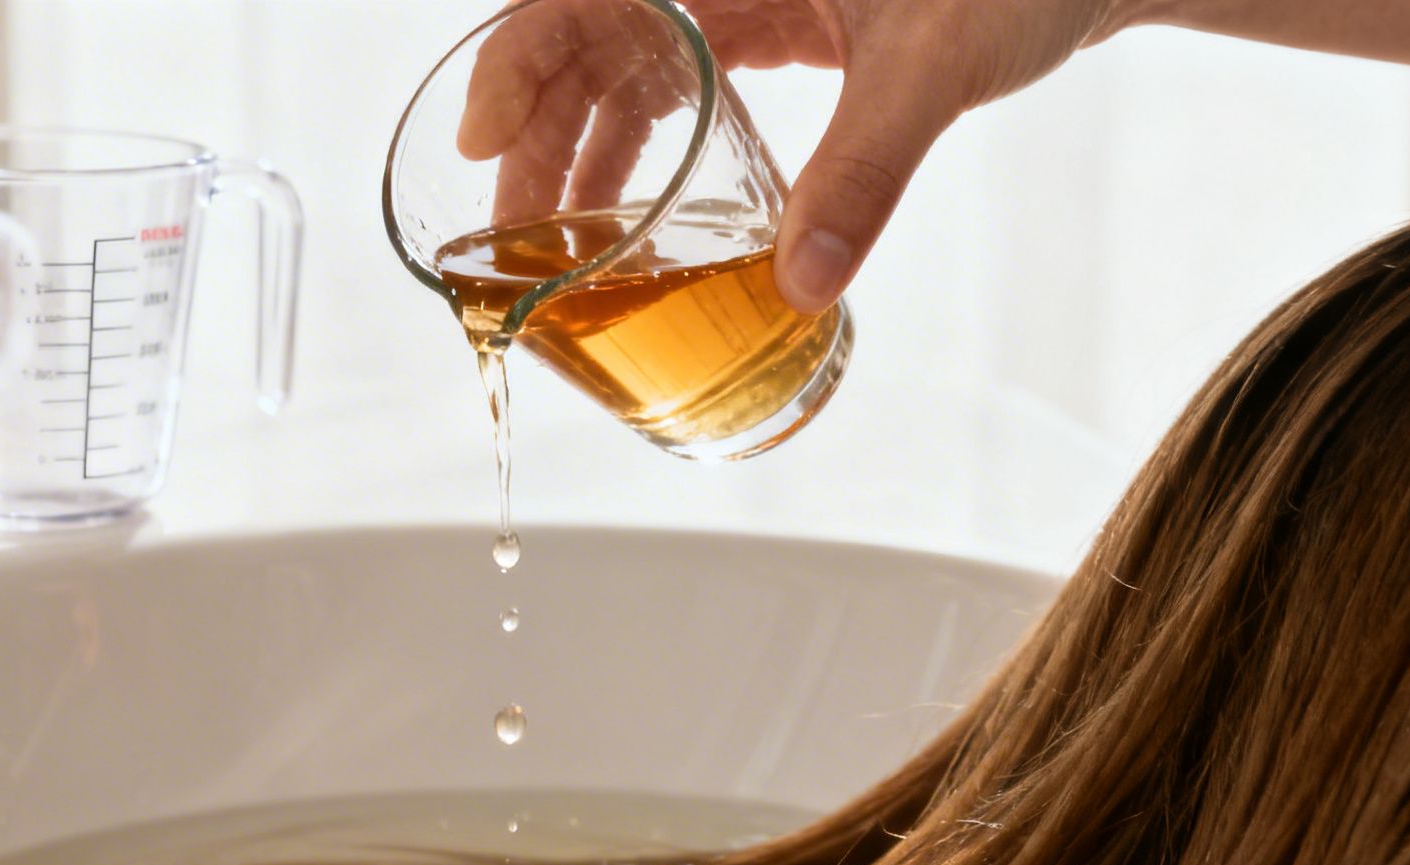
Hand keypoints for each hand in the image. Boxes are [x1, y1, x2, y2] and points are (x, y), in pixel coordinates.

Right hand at [458, 0, 1134, 311]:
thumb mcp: (932, 67)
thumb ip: (864, 173)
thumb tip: (800, 292)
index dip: (511, 64)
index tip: (477, 146)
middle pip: (584, 41)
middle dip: (535, 135)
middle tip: (511, 240)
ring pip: (626, 65)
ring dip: (584, 149)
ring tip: (557, 244)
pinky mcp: (775, 21)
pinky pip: (681, 79)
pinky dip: (647, 142)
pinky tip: (636, 210)